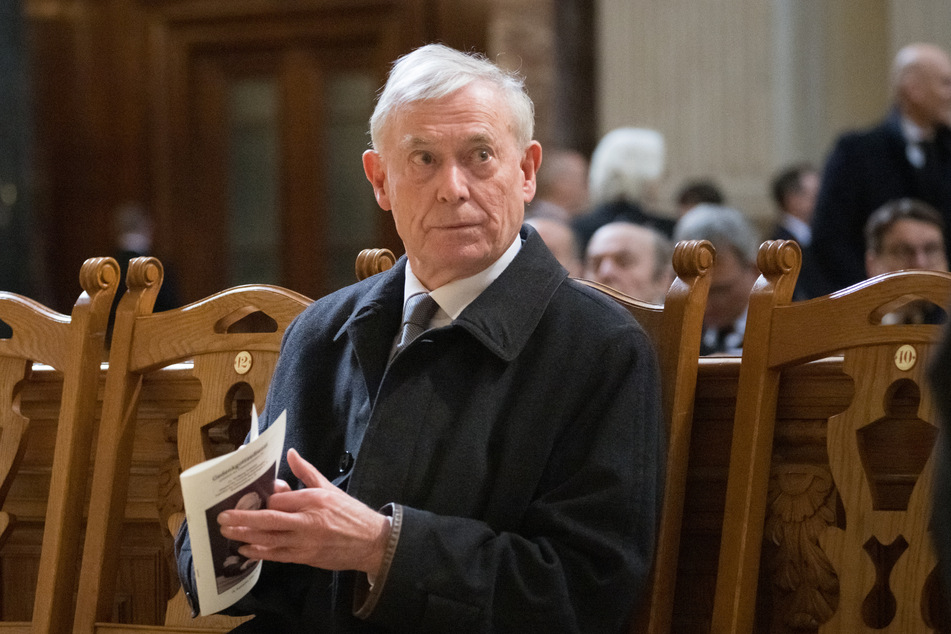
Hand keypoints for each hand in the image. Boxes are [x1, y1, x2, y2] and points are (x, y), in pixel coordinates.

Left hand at [217, 448, 389, 574]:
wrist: (371, 542)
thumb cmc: (350, 514)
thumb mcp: (329, 488)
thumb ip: (306, 472)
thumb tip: (290, 454)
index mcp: (313, 500)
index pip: (280, 499)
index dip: (266, 499)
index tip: (256, 497)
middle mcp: (308, 521)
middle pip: (268, 519)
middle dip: (243, 518)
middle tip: (222, 518)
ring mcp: (305, 542)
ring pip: (269, 539)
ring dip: (246, 536)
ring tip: (227, 533)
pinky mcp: (306, 558)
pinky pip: (277, 556)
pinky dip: (260, 553)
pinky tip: (246, 549)